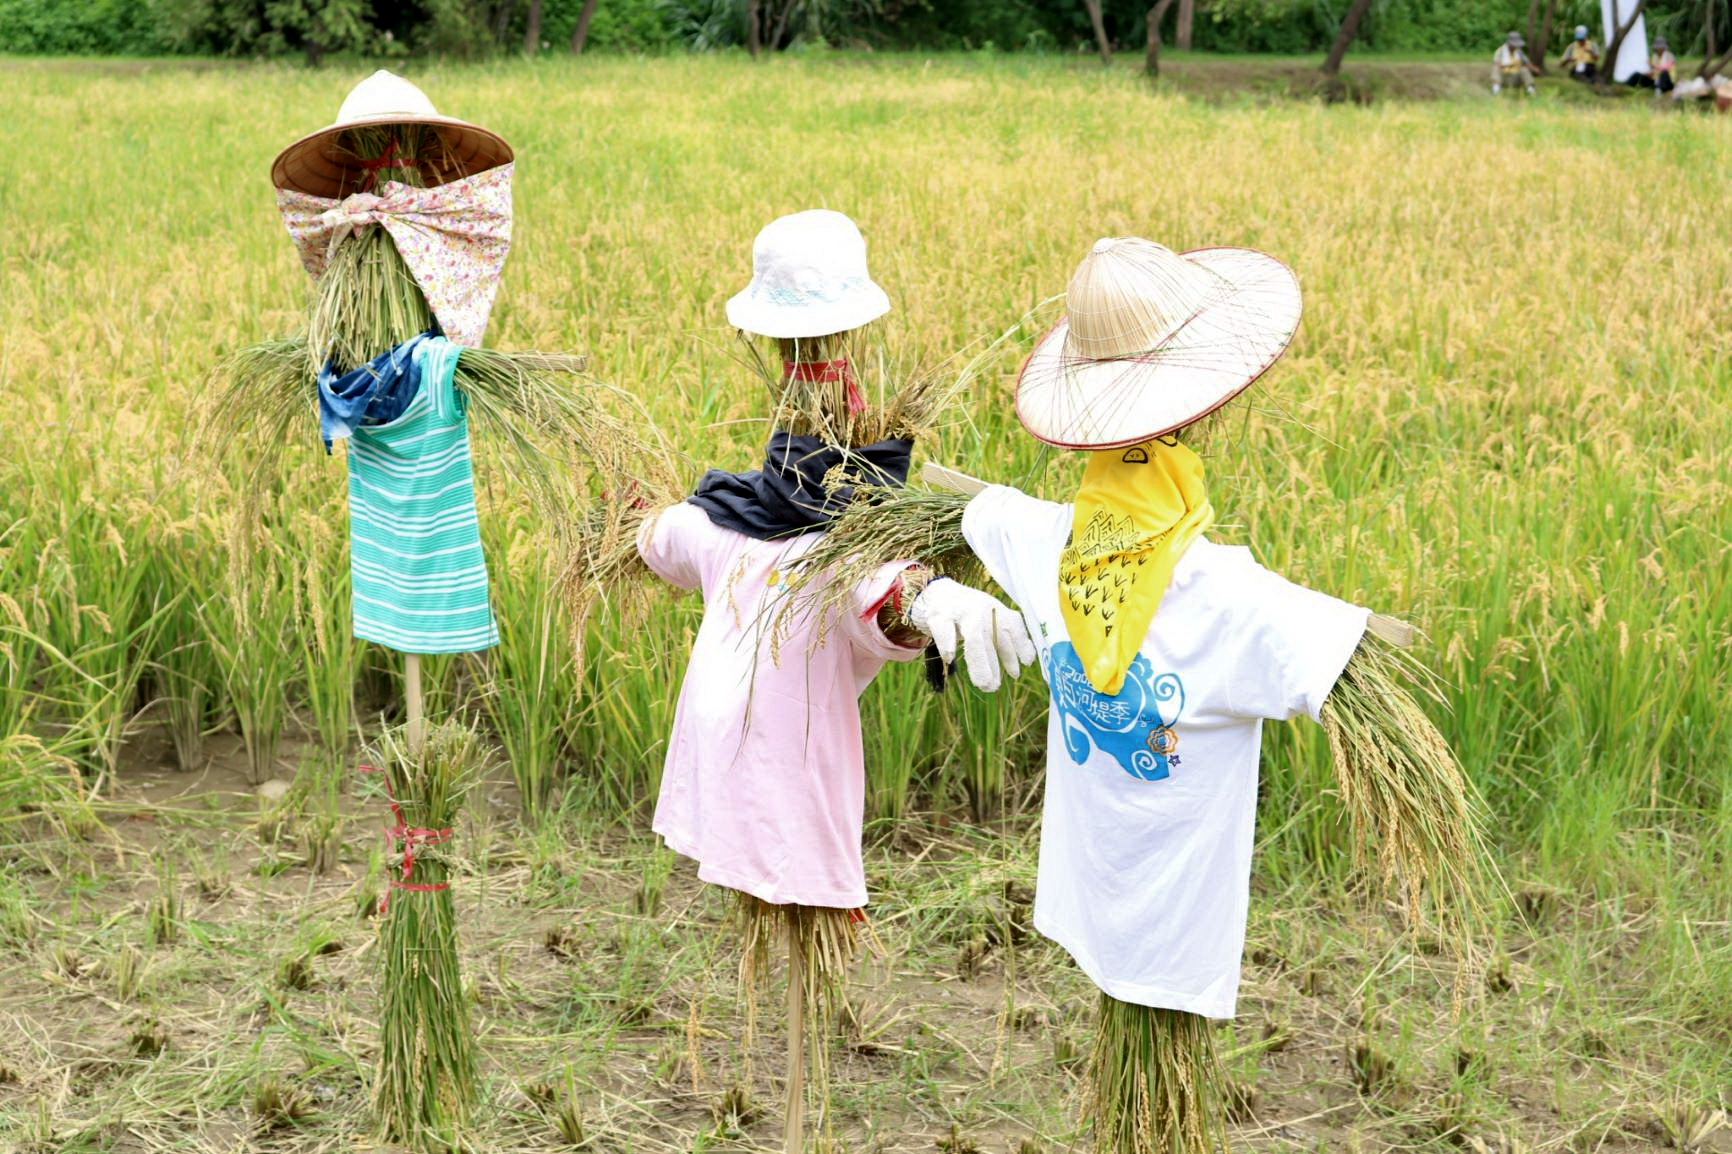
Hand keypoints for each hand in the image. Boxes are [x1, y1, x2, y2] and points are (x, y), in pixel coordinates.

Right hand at [907, 578, 1035, 691]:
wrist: (935, 593)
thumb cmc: (967, 613)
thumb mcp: (989, 621)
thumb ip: (1006, 639)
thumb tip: (1029, 660)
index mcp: (995, 610)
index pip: (1013, 625)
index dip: (1021, 644)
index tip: (1027, 663)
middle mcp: (981, 608)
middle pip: (992, 636)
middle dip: (994, 663)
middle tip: (994, 687)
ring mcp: (960, 610)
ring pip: (973, 637)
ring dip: (979, 662)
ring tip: (982, 684)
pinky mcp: (938, 614)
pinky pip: (944, 628)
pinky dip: (947, 643)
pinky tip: (950, 658)